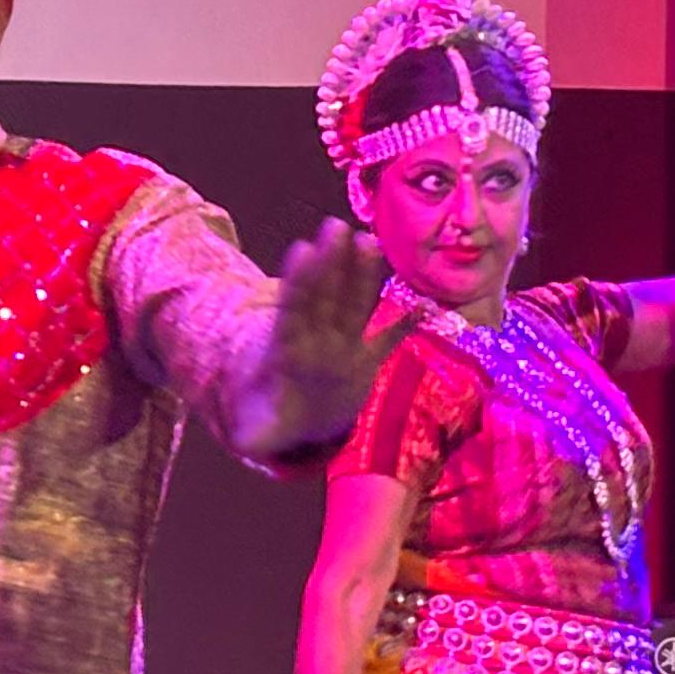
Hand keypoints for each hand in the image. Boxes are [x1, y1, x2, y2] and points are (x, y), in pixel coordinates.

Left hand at [252, 218, 404, 456]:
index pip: (293, 313)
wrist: (300, 416)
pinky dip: (407, 323)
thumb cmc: (277, 416)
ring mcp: (342, 344)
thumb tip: (247, 446)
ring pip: (353, 305)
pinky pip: (388, 338)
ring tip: (369, 242)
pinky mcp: (366, 357)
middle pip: (323, 298)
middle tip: (334, 226)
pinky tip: (427, 304)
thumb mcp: (260, 430)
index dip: (298, 284)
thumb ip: (256, 436)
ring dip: (362, 276)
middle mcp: (317, 340)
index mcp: (289, 354)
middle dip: (329, 264)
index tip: (302, 249)